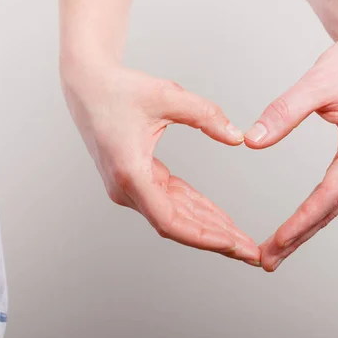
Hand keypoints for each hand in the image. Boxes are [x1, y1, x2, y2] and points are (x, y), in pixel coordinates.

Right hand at [60, 63, 260, 265]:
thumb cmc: (118, 89)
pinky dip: (196, 208)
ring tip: (241, 239)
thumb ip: (206, 115)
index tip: (233, 244)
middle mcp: (127, 188)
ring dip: (209, 227)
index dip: (204, 236)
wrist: (87, 84)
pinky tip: (219, 217)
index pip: (170, 220)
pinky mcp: (137, 179)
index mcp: (130, 174)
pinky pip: (172, 200)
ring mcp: (131, 187)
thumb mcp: (167, 96)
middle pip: (177, 225)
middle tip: (250, 253)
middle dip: (216, 239)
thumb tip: (237, 137)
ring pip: (176, 216)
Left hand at [245, 2, 337, 270]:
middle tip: (266, 261)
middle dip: (299, 237)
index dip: (299, 223)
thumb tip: (251, 142)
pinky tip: (302, 222)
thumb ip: (284, 111)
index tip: (273, 244)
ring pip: (336, 205)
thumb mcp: (320, 80)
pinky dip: (319, 211)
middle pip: (332, 210)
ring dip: (308, 229)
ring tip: (278, 250)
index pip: (328, 196)